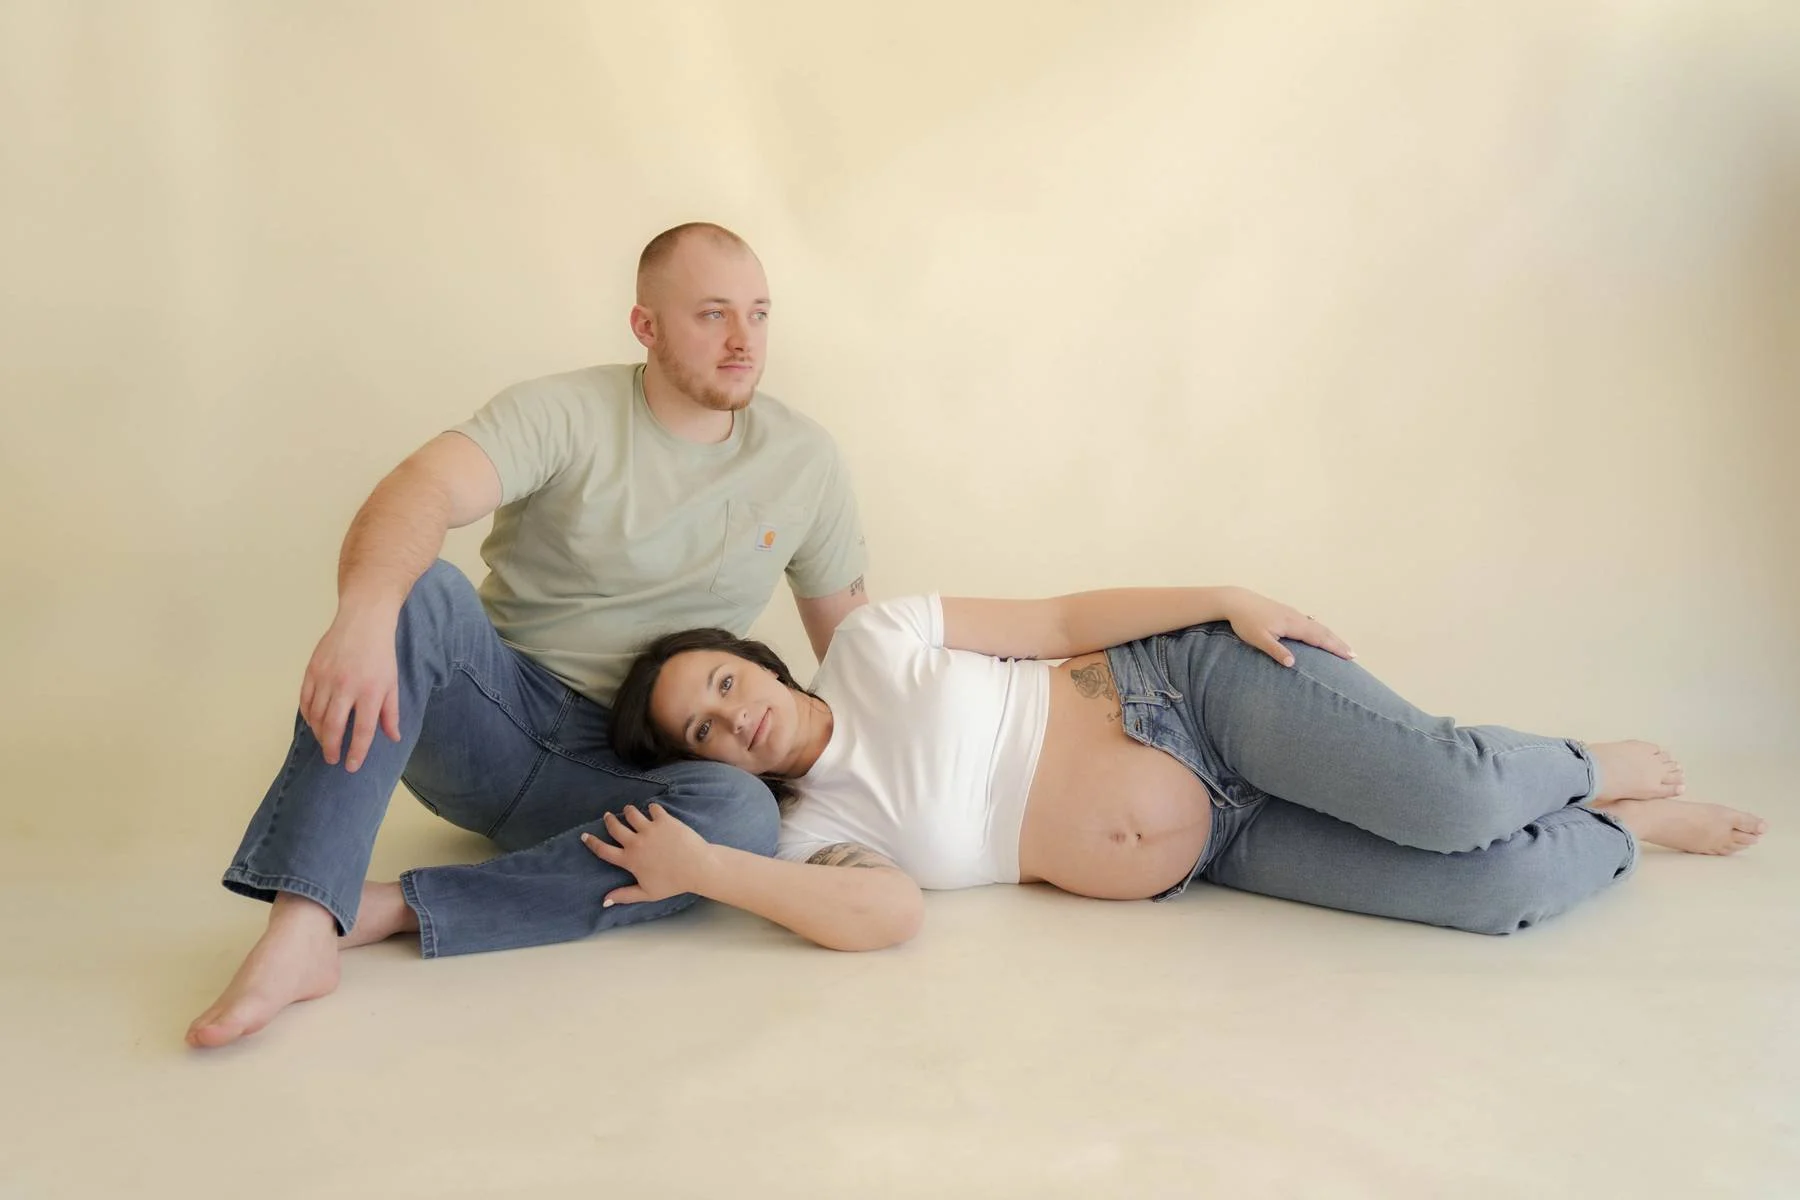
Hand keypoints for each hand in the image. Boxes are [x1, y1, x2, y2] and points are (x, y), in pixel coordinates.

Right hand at [298, 604, 401, 771]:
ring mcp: (326, 678)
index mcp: (370, 691)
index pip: (362, 731)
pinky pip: (304, 700)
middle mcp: (346, 686)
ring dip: (318, 734)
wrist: (363, 620)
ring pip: (315, 716)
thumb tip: (393, 738)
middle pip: (333, 727)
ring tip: (324, 742)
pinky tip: (313, 723)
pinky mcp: (312, 670)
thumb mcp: (392, 684)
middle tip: (332, 759)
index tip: (351, 766)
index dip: (356, 752)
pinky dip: (307, 716)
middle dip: (331, 748)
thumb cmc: (381, 654)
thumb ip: (391, 713)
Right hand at [581, 804, 717, 905]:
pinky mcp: (664, 820)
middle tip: (607, 816)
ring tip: (628, 810)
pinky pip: (653, 808)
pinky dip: (651, 808)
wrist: (698, 867)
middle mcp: (636, 842)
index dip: (592, 843)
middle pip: (615, 827)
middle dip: (609, 820)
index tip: (585, 836)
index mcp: (630, 860)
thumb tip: (604, 901)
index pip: (604, 850)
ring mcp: (650, 829)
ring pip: (631, 813)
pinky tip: (652, 810)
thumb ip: (624, 895)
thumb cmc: (673, 883)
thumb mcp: (647, 893)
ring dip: (628, 811)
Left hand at [1221, 588, 1354, 667]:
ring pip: (1317, 625)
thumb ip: (1276, 651)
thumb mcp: (1258, 639)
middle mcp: (1296, 617)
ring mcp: (1292, 613)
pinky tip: (1319, 631)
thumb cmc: (1245, 621)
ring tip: (1341, 646)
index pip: (1319, 638)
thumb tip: (1293, 664)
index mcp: (1292, 624)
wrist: (1236, 601)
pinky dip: (1319, 629)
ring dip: (1331, 636)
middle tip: (1354, 655)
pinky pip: (1309, 622)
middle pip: (1322, 631)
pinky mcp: (1286, 612)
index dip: (1335, 647)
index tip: (1350, 656)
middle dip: (1338, 643)